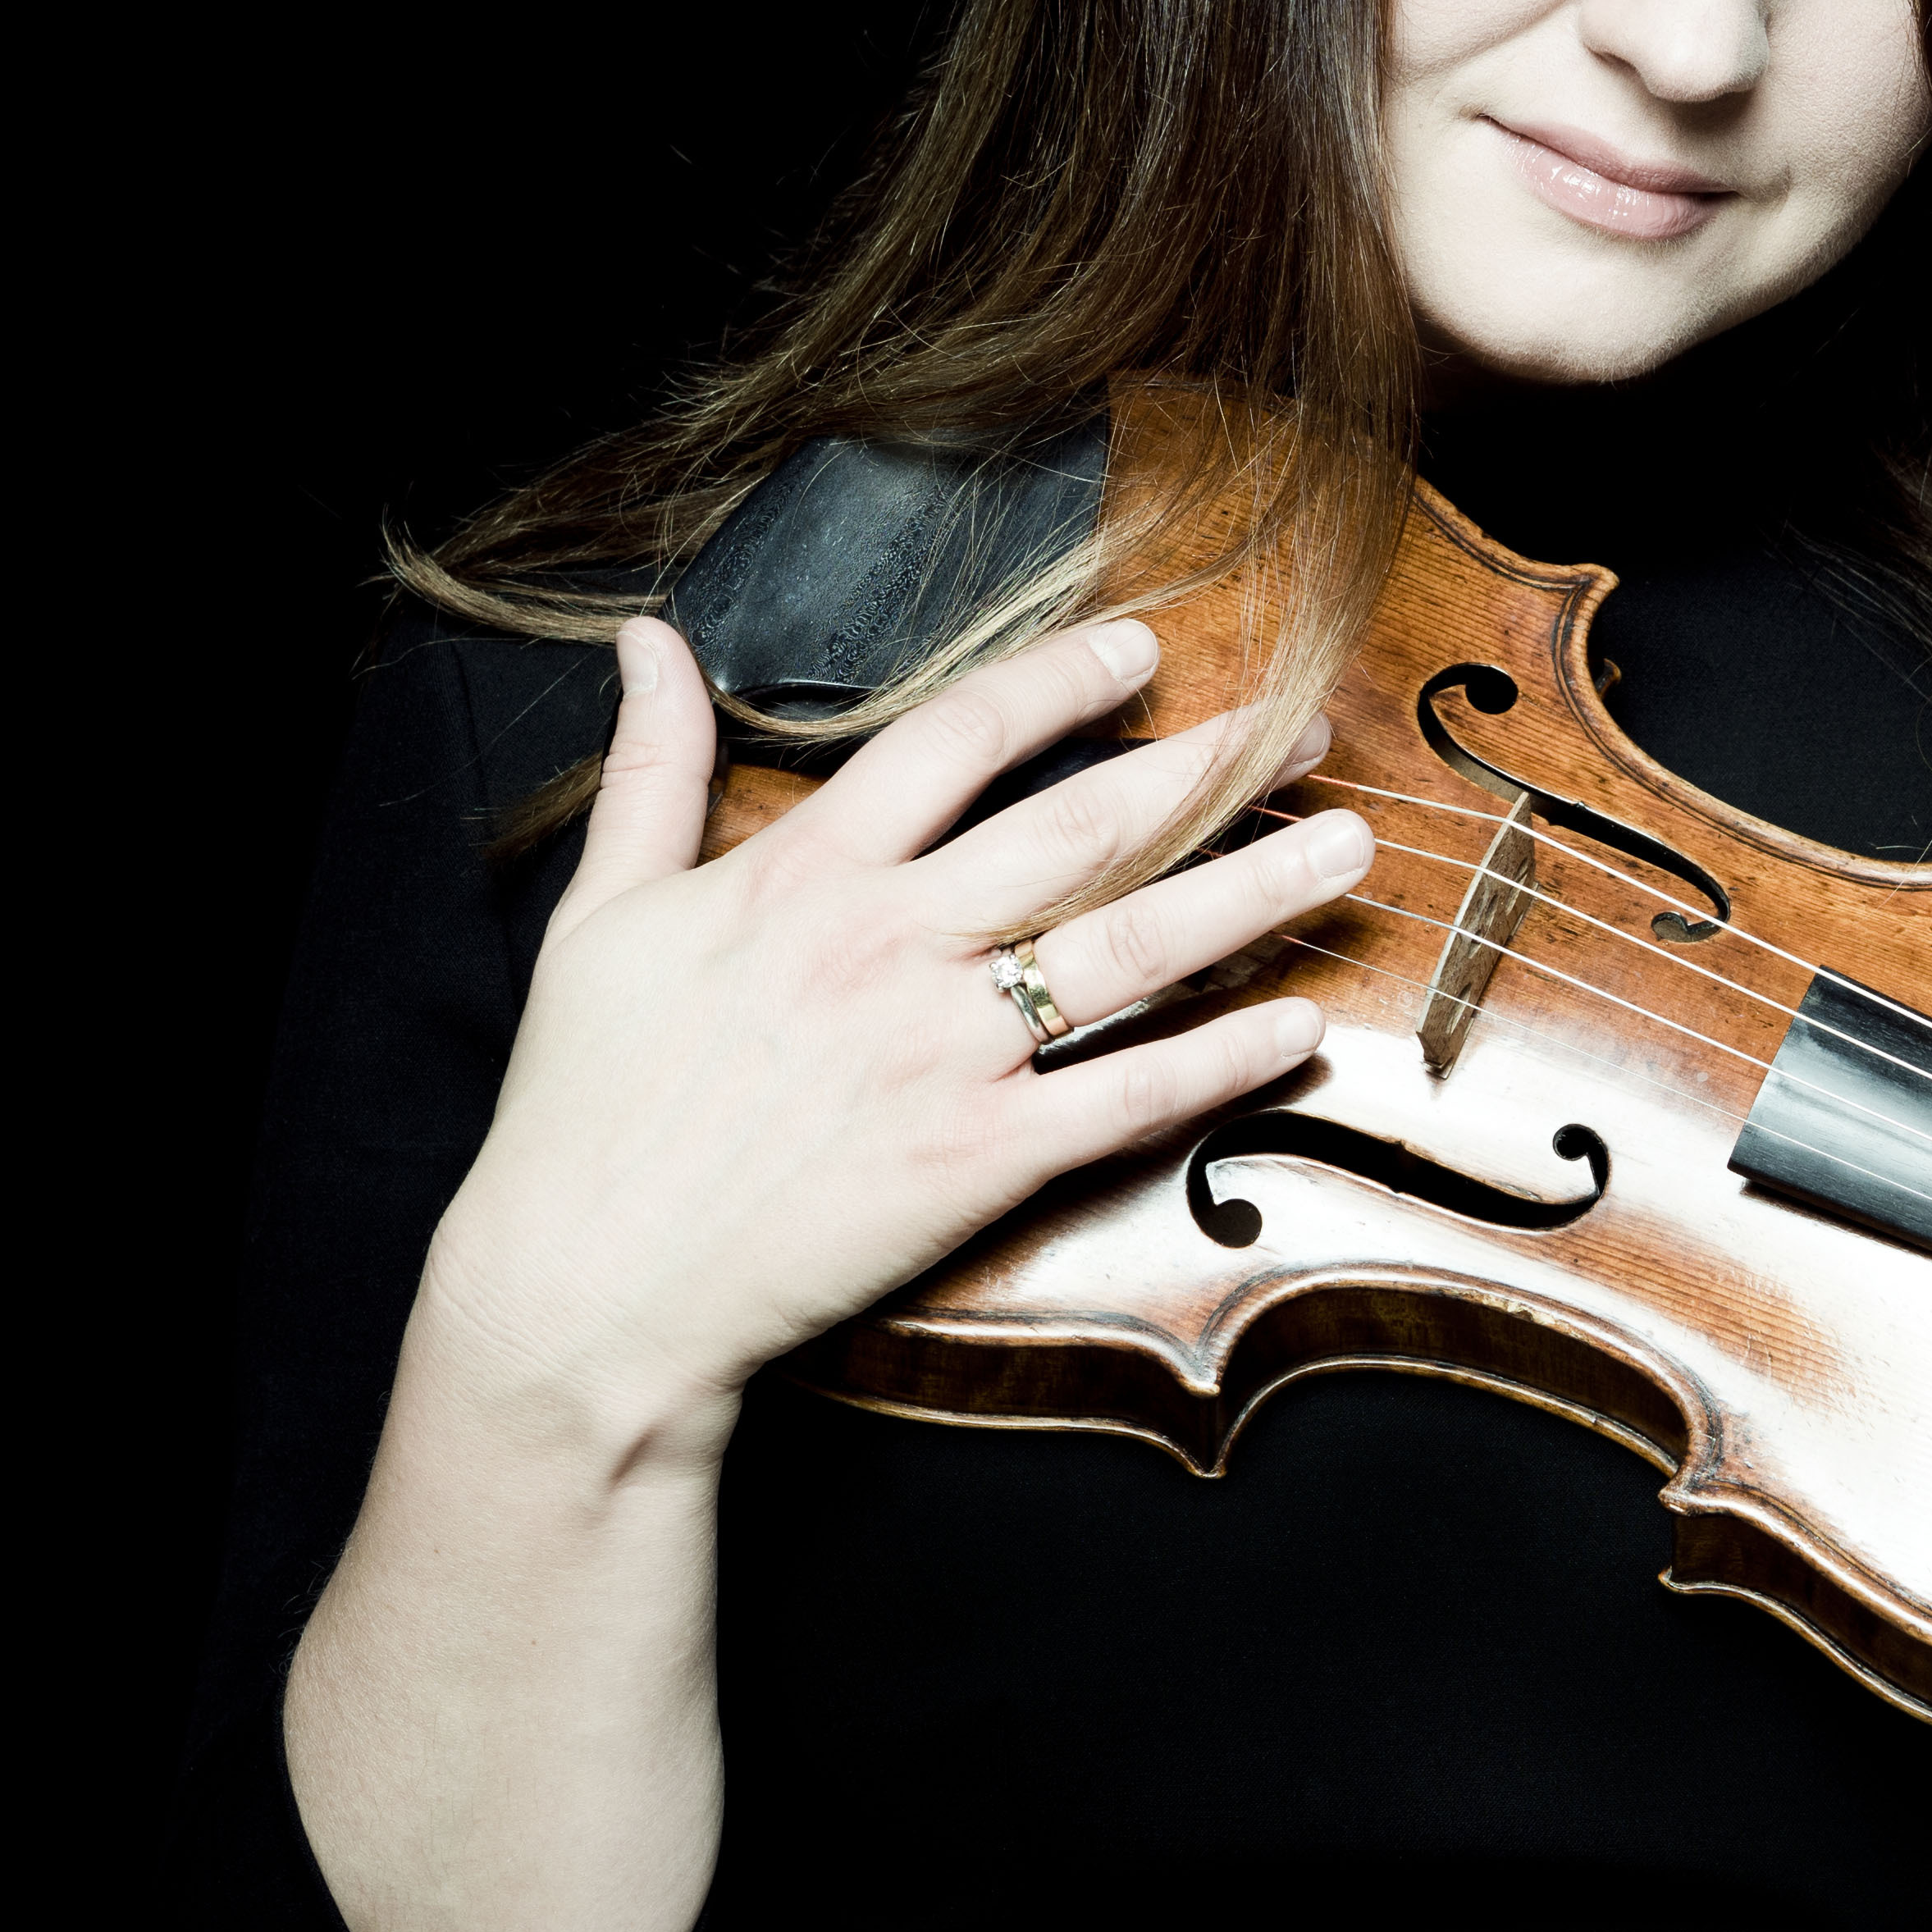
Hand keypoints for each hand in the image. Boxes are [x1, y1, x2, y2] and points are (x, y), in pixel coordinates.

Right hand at [408, 609, 1366, 1451]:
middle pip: (1083, 825)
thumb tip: (651, 642)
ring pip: (1133, 945)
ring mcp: (944, 1052)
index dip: (1062, 681)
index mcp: (804, 874)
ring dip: (1255, 889)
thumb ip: (651, 770)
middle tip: (1305, 728)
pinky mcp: (977, 1158)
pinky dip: (1222, 1059)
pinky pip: (1128, 1096)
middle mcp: (891, 944)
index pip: (958, 736)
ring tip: (1347, 847)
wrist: (587, 1289)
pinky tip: (1300, 1025)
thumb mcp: (599, 914)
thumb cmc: (584, 1108)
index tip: (1142, 650)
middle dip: (1209, 767)